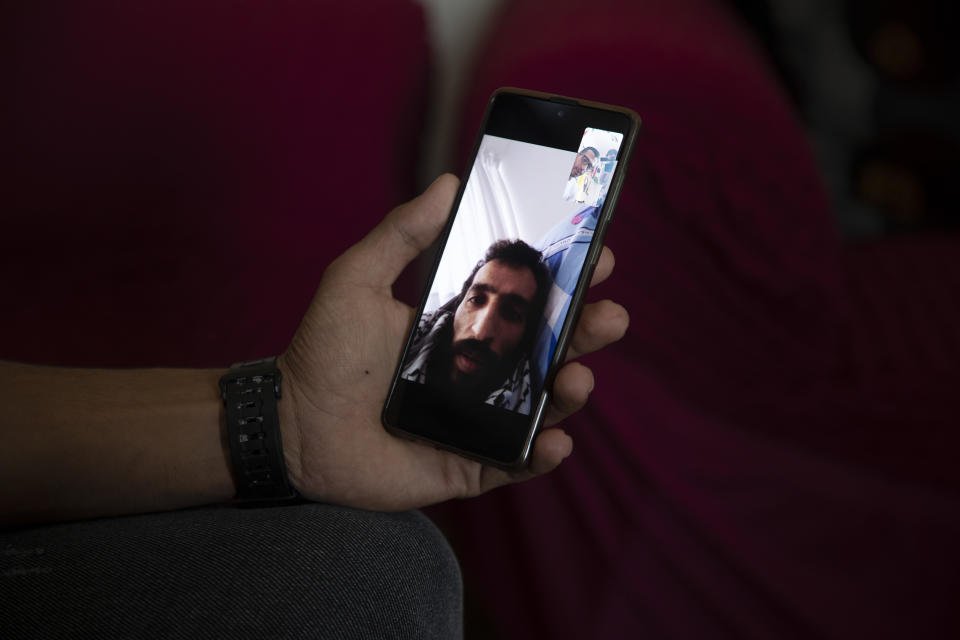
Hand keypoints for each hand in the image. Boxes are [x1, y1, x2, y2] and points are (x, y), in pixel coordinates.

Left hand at [278, 174, 628, 510]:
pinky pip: (516, 464)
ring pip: (543, 406)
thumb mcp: (358, 279)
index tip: (598, 255)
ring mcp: (477, 420)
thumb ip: (402, 234)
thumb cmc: (322, 352)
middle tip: (610, 317)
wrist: (290, 427)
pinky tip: (555, 441)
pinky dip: (542, 455)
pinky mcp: (468, 465)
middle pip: (550, 351)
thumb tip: (449, 182)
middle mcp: (478, 370)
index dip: (566, 281)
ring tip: (576, 379)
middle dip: (588, 333)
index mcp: (461, 326)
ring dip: (572, 392)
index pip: (527, 300)